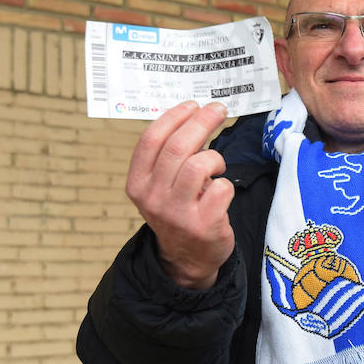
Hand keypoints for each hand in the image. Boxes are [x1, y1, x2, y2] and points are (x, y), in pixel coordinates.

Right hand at [125, 102, 234, 289]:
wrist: (187, 258)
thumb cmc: (178, 211)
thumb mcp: (161, 185)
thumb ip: (169, 157)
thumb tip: (194, 115)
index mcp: (138, 183)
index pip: (151, 140)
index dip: (174, 117)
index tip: (193, 104)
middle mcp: (153, 198)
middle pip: (178, 147)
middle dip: (202, 121)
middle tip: (218, 110)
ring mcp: (177, 213)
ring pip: (198, 165)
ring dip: (214, 158)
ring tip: (217, 164)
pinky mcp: (203, 225)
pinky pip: (221, 188)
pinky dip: (225, 183)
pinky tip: (220, 190)